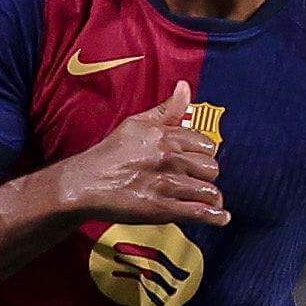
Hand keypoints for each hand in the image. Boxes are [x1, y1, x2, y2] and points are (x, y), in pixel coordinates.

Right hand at [63, 81, 226, 225]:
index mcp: (164, 136)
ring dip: (210, 197)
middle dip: (207, 176)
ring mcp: (166, 184)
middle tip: (197, 180)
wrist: (84, 184)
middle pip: (211, 168)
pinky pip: (200, 212)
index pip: (206, 144)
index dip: (204, 154)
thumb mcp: (137, 124)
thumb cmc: (110, 154)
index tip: (197, 161)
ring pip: (209, 191)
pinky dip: (215, 217)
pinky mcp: (162, 209)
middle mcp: (168, 158)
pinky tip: (220, 218)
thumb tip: (185, 87)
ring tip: (207, 200)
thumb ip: (167, 109)